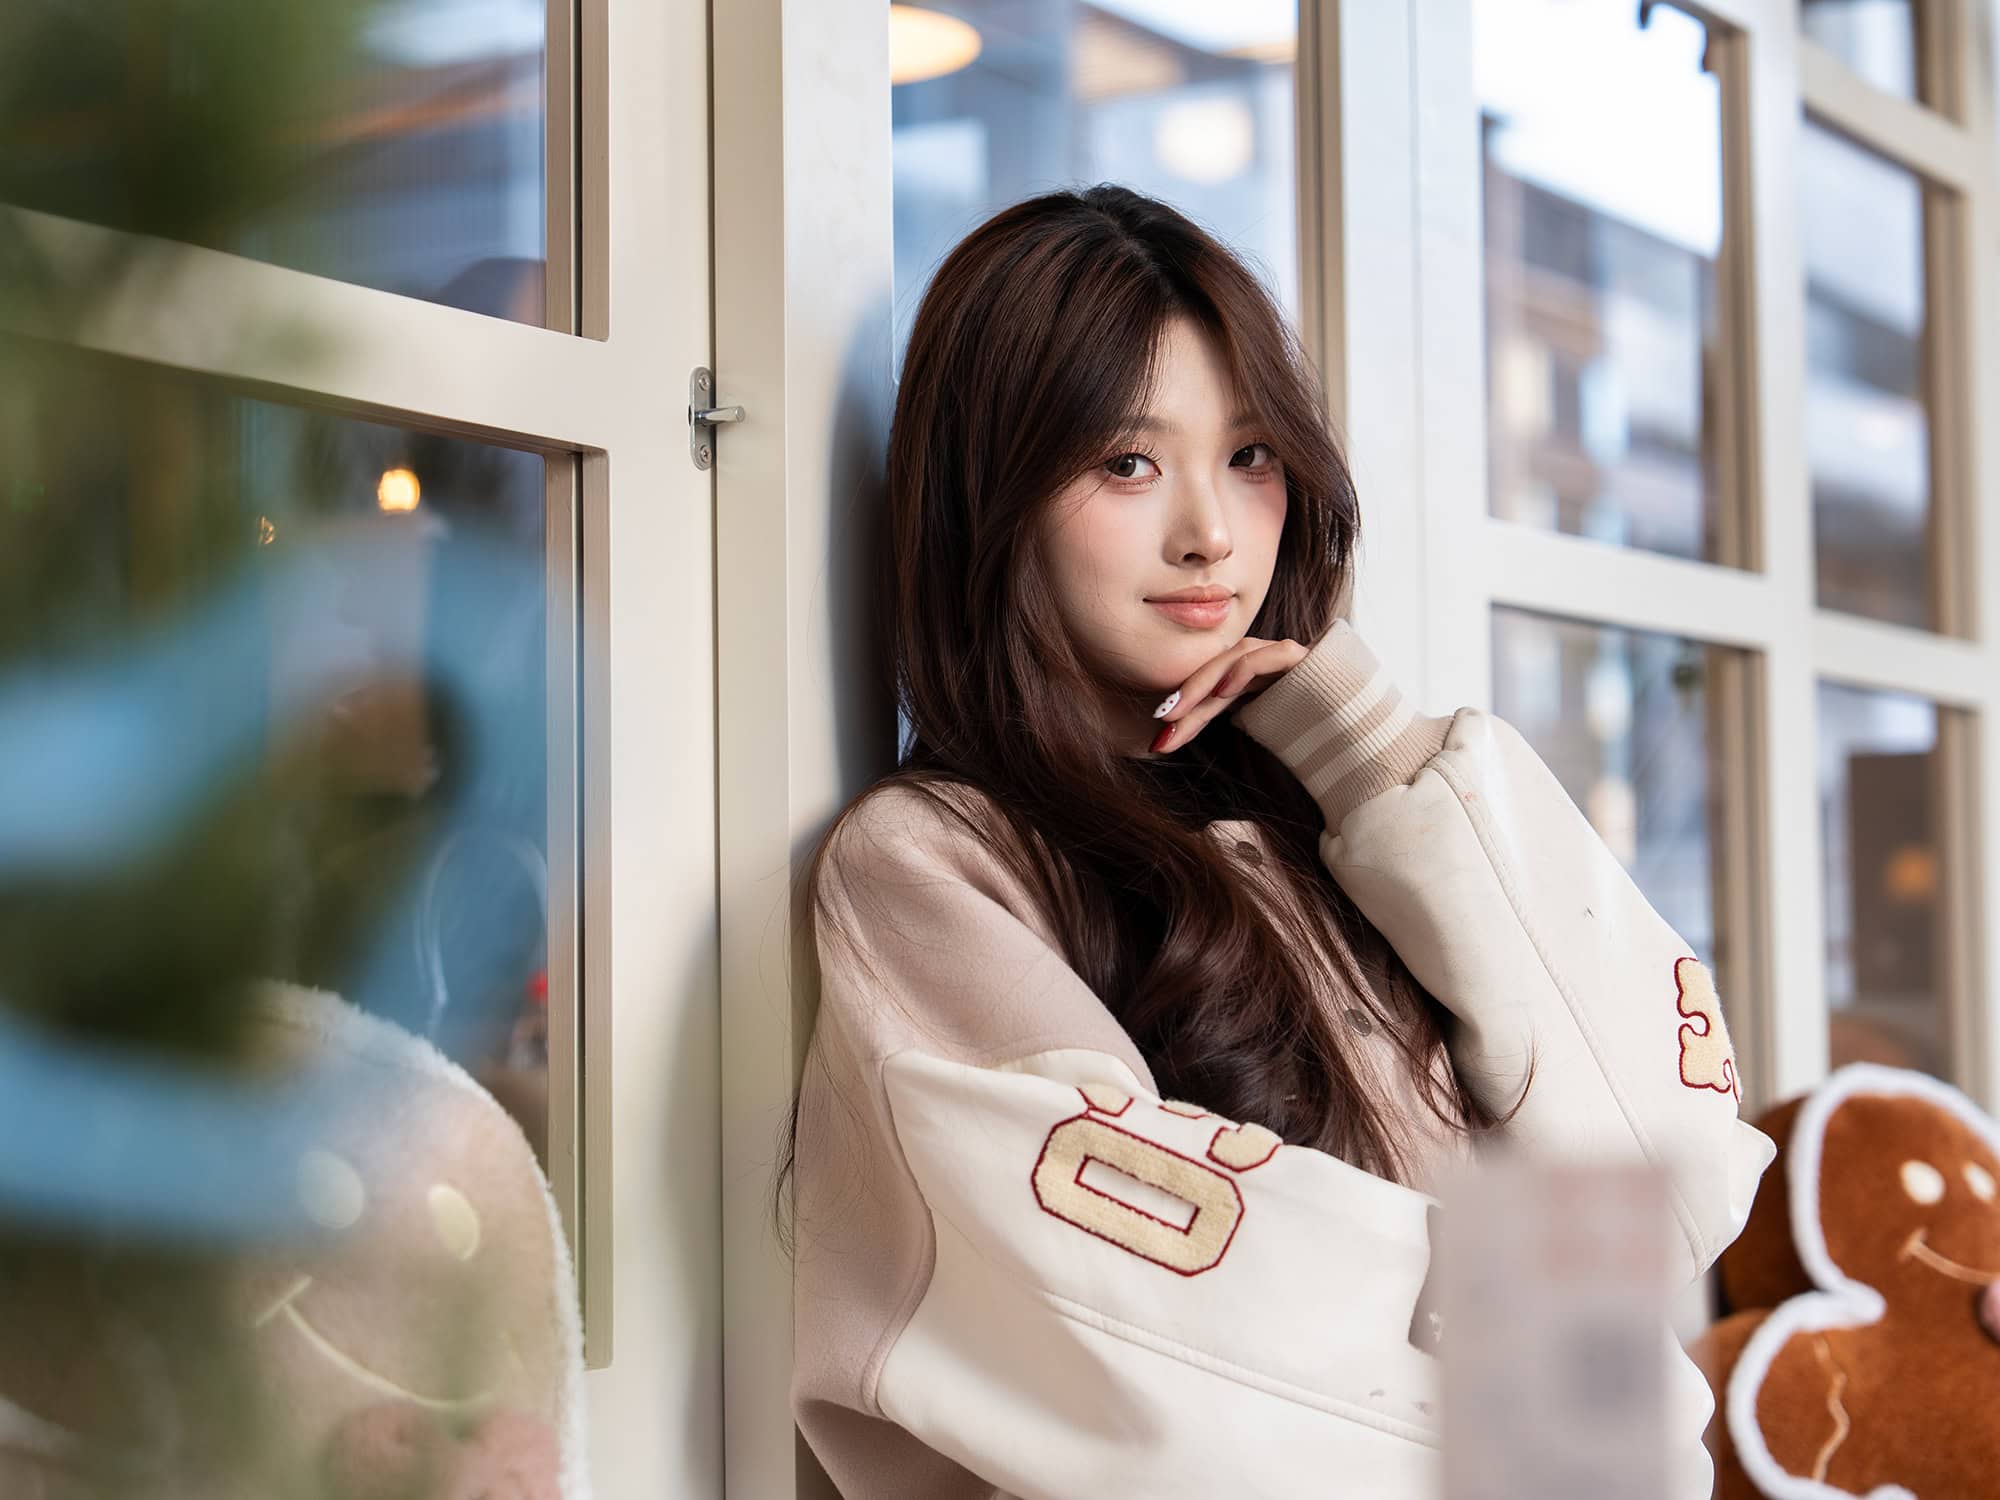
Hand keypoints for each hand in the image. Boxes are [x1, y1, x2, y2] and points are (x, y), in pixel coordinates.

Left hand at [1149, 635, 1307, 752]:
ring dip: (1206, 683)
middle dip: (1187, 697)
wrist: (1373, 743)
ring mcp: (1288, 658)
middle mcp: (1267, 665)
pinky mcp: (1309, 658)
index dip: (1185, 713)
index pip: (1212, 691)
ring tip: (1181, 708)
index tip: (1158, 740)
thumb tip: (1179, 736)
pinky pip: (1272, 655)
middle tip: (1162, 722)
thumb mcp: (1266, 737)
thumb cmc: (1320, 744)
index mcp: (1256, 682)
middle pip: (1219, 672)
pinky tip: (1226, 689)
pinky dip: (1246, 668)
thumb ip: (1233, 726)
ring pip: (1238, 657)